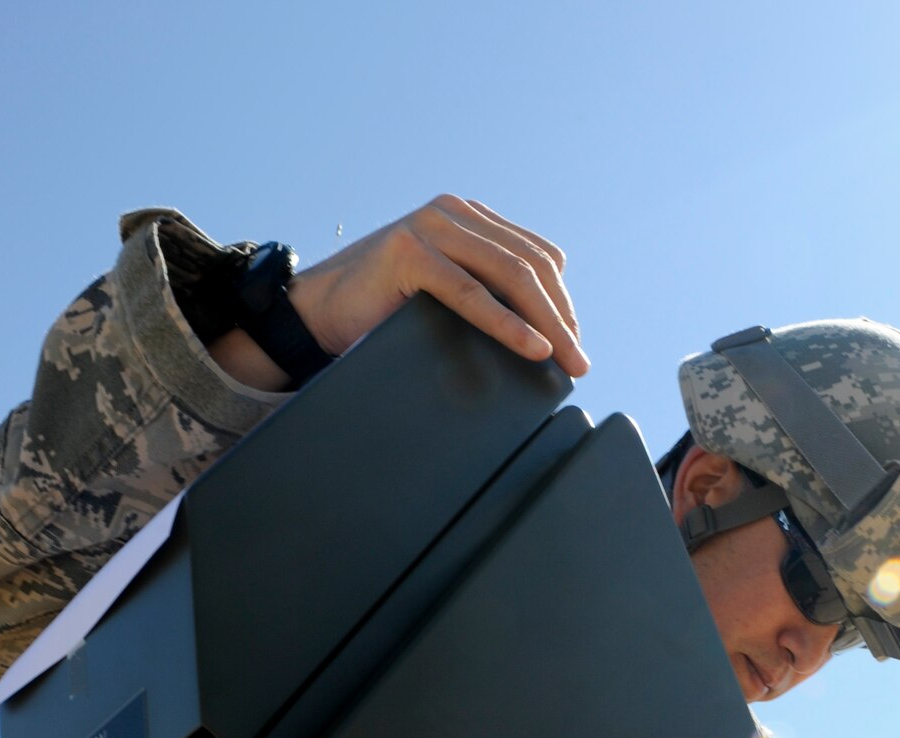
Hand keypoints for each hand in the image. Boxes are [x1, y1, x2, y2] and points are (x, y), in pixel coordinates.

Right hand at [212, 195, 586, 389]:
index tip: (574, 345)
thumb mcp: (445, 295)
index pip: (537, 256)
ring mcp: (431, 226)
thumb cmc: (382, 312)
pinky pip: (472, 292)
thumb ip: (484, 293)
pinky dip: (506, 323)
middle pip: (530, 266)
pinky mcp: (410, 251)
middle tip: (581, 364)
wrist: (318, 313)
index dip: (562, 302)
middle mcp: (453, 212)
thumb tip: (543, 334)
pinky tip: (531, 347)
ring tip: (565, 361)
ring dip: (546, 323)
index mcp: (468, 218)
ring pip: (510, 275)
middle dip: (562, 318)